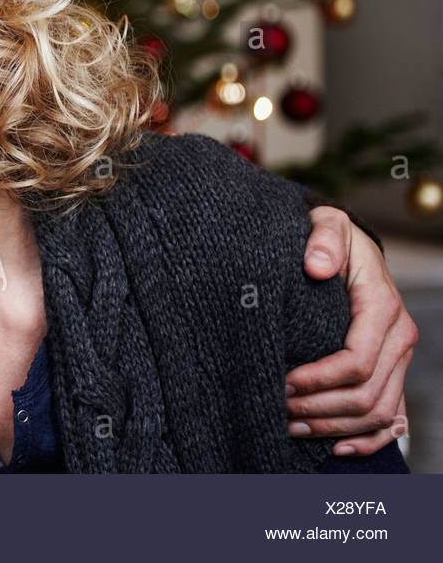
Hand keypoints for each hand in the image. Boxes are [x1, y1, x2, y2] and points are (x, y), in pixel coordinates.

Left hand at [285, 206, 416, 455]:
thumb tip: (317, 265)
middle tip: (276, 409)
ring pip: (376, 412)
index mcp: (382, 307)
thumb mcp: (326, 224)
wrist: (346, 245)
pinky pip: (390, 419)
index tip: (283, 381)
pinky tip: (334, 448)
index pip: (357, 360)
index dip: (320, 379)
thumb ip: (323, 239)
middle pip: (366, 394)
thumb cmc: (329, 236)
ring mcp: (396, 358)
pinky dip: (366, 439)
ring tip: (289, 426)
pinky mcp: (390, 372)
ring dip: (333, 426)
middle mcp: (397, 338)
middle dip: (319, 408)